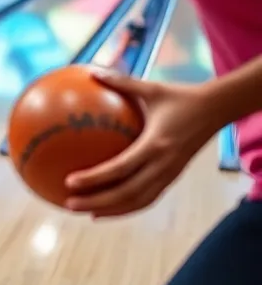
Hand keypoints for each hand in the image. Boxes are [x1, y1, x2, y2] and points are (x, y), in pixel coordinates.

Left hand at [64, 75, 218, 218]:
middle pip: (127, 193)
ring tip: (85, 213)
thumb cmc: (180, 96)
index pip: (120, 168)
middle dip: (97, 202)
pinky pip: (148, 197)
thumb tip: (91, 71)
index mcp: (155, 145)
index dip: (95, 178)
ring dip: (112, 210)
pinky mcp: (173, 177)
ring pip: (138, 201)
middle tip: (69, 204)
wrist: (216, 110)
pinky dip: (127, 205)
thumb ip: (120, 81)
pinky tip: (108, 205)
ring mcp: (170, 174)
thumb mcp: (150, 87)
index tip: (70, 181)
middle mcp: (163, 165)